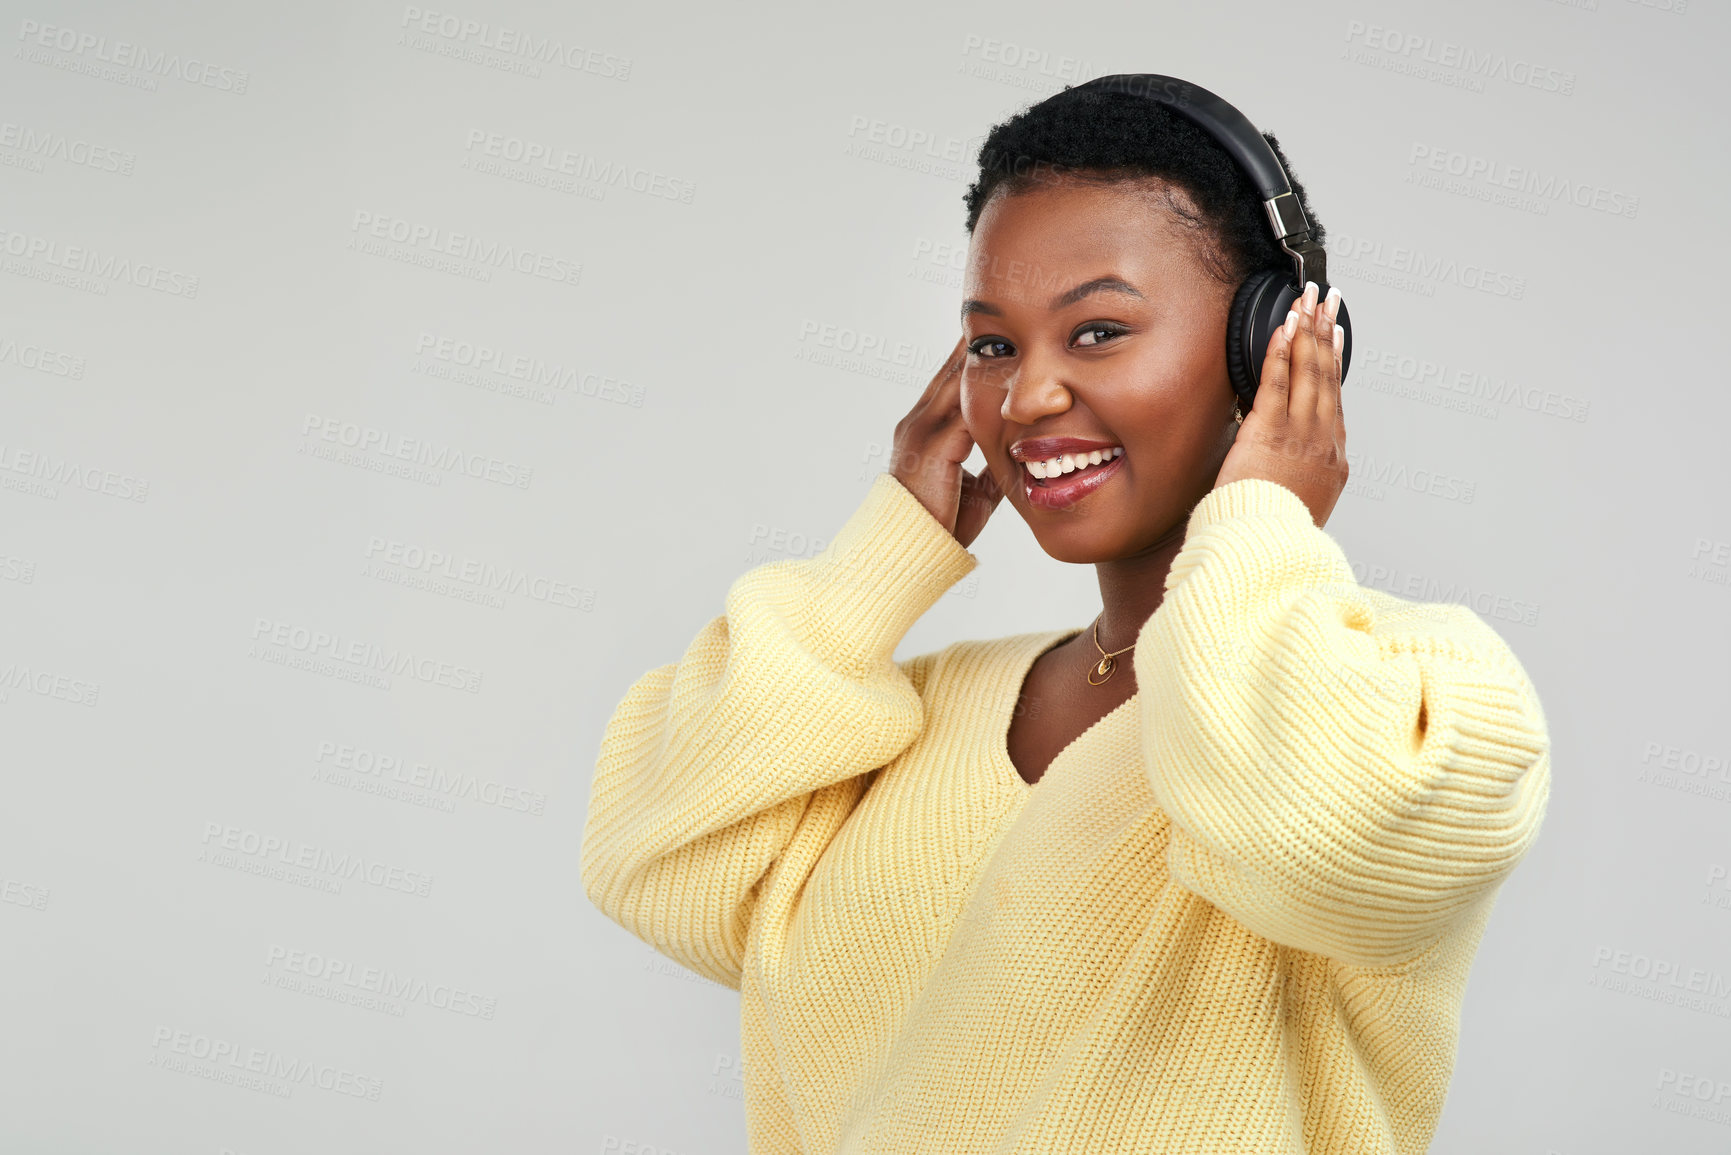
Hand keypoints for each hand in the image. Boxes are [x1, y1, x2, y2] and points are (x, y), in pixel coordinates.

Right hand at [890, 335, 1004, 547]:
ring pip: (957, 381)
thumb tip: (1016, 456)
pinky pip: (965, 410)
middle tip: (1009, 309)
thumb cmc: (940, 526)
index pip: (952, 381)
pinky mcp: (931, 448)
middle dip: (979, 341)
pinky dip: (987, 390)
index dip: (975, 356)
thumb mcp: (973, 490)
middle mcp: (919, 422)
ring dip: (983, 355)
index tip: (1001, 333)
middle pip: (953, 369)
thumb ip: (989, 467)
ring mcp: (921, 432)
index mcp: (926, 430)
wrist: (907, 554)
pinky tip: (1010, 371)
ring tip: (1011, 326)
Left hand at [1213, 280, 1347, 526]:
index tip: (1335, 334)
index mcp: (1332, 460)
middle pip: (1326, 375)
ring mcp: (1298, 435)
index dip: (1335, 360)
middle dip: (1326, 331)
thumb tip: (1287, 464)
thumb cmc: (1272, 534)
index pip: (1335, 397)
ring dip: (1307, 330)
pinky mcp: (1268, 433)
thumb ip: (1299, 477)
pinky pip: (1276, 383)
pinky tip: (1282, 327)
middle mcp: (1322, 441)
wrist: (1265, 552)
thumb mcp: (1300, 505)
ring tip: (1309, 300)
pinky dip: (1280, 352)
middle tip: (1327, 299)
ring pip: (1308, 372)